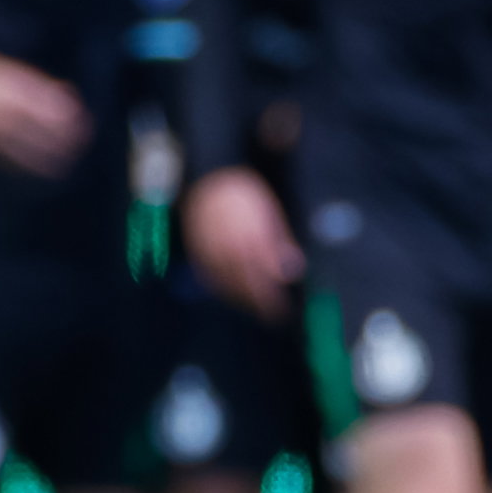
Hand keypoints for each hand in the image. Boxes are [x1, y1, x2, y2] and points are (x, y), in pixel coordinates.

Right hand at [0, 49, 88, 175]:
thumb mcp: (16, 72)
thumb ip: (43, 85)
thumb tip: (70, 95)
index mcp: (21, 93)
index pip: (59, 115)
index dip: (76, 125)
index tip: (86, 130)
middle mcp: (10, 113)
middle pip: (50, 137)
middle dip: (68, 146)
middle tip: (79, 149)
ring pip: (31, 154)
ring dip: (51, 161)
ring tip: (64, 166)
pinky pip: (8, 161)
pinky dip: (25, 167)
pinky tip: (34, 170)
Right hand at [186, 166, 303, 318]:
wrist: (209, 176)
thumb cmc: (245, 192)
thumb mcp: (269, 212)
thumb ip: (281, 242)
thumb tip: (293, 270)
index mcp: (250, 234)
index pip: (264, 274)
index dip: (273, 296)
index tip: (285, 309)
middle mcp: (228, 245)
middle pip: (245, 284)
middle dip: (261, 303)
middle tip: (275, 316)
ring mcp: (210, 250)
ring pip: (227, 285)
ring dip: (243, 301)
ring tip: (259, 310)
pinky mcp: (197, 252)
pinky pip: (211, 279)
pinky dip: (224, 291)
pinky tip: (236, 297)